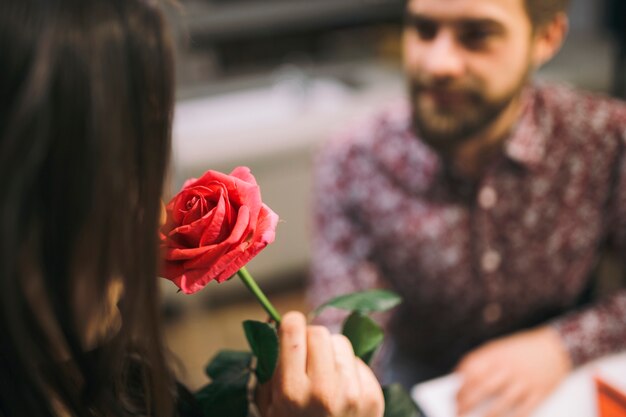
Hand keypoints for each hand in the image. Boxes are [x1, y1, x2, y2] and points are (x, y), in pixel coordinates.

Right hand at [256, 311, 383, 416]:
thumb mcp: (269, 405)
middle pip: (319, 333)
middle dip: (310, 340)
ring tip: (324, 375)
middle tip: (306, 355)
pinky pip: (358, 362)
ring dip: (330, 353)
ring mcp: (352, 394)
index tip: (289, 326)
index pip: (293, 330)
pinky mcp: (373, 398)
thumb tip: (278, 325)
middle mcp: (324, 391)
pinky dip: (349, 370)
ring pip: (341, 343)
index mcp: (292, 392)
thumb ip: (271, 367)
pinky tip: (341, 389)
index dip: (290, 323)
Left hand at [455, 326, 571, 416]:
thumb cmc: (522, 349)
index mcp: (496, 355)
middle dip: (466, 403)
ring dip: (486, 416)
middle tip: (458, 412)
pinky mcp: (540, 393)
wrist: (556, 346)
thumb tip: (460, 377)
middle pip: (482, 388)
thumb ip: (481, 361)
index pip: (471, 370)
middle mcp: (509, 368)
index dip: (459, 386)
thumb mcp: (499, 347)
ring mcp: (525, 382)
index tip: (453, 397)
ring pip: (501, 403)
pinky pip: (524, 411)